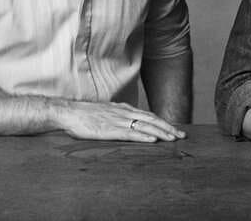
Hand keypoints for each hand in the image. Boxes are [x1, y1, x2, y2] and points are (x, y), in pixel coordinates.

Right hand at [54, 100, 186, 142]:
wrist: (68, 112)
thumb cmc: (85, 115)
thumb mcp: (106, 112)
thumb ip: (118, 116)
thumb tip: (129, 123)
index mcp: (124, 109)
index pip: (149, 116)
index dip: (163, 122)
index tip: (175, 129)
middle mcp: (124, 113)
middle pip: (152, 120)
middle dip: (168, 128)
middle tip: (182, 136)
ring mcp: (118, 121)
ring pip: (145, 126)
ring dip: (161, 132)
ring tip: (173, 139)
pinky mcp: (109, 130)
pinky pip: (129, 134)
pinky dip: (143, 137)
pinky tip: (153, 141)